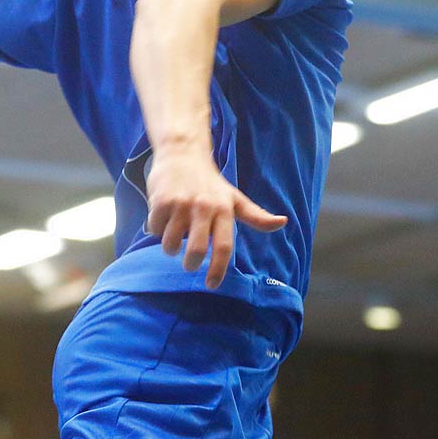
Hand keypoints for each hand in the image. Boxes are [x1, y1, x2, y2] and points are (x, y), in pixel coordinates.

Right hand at [145, 146, 285, 288]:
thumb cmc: (211, 183)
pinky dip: (156, 229)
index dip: (218, 269)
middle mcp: (203, 207)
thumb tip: (283, 223)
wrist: (182, 153)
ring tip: (174, 236)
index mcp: (224, 210)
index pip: (224, 246)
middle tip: (190, 263)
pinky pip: (154, 229)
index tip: (212, 285)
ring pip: (170, 244)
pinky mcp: (160, 201)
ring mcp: (180, 204)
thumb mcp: (235, 198)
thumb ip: (256, 216)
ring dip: (170, 247)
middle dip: (191, 264)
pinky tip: (163, 218)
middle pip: (197, 251)